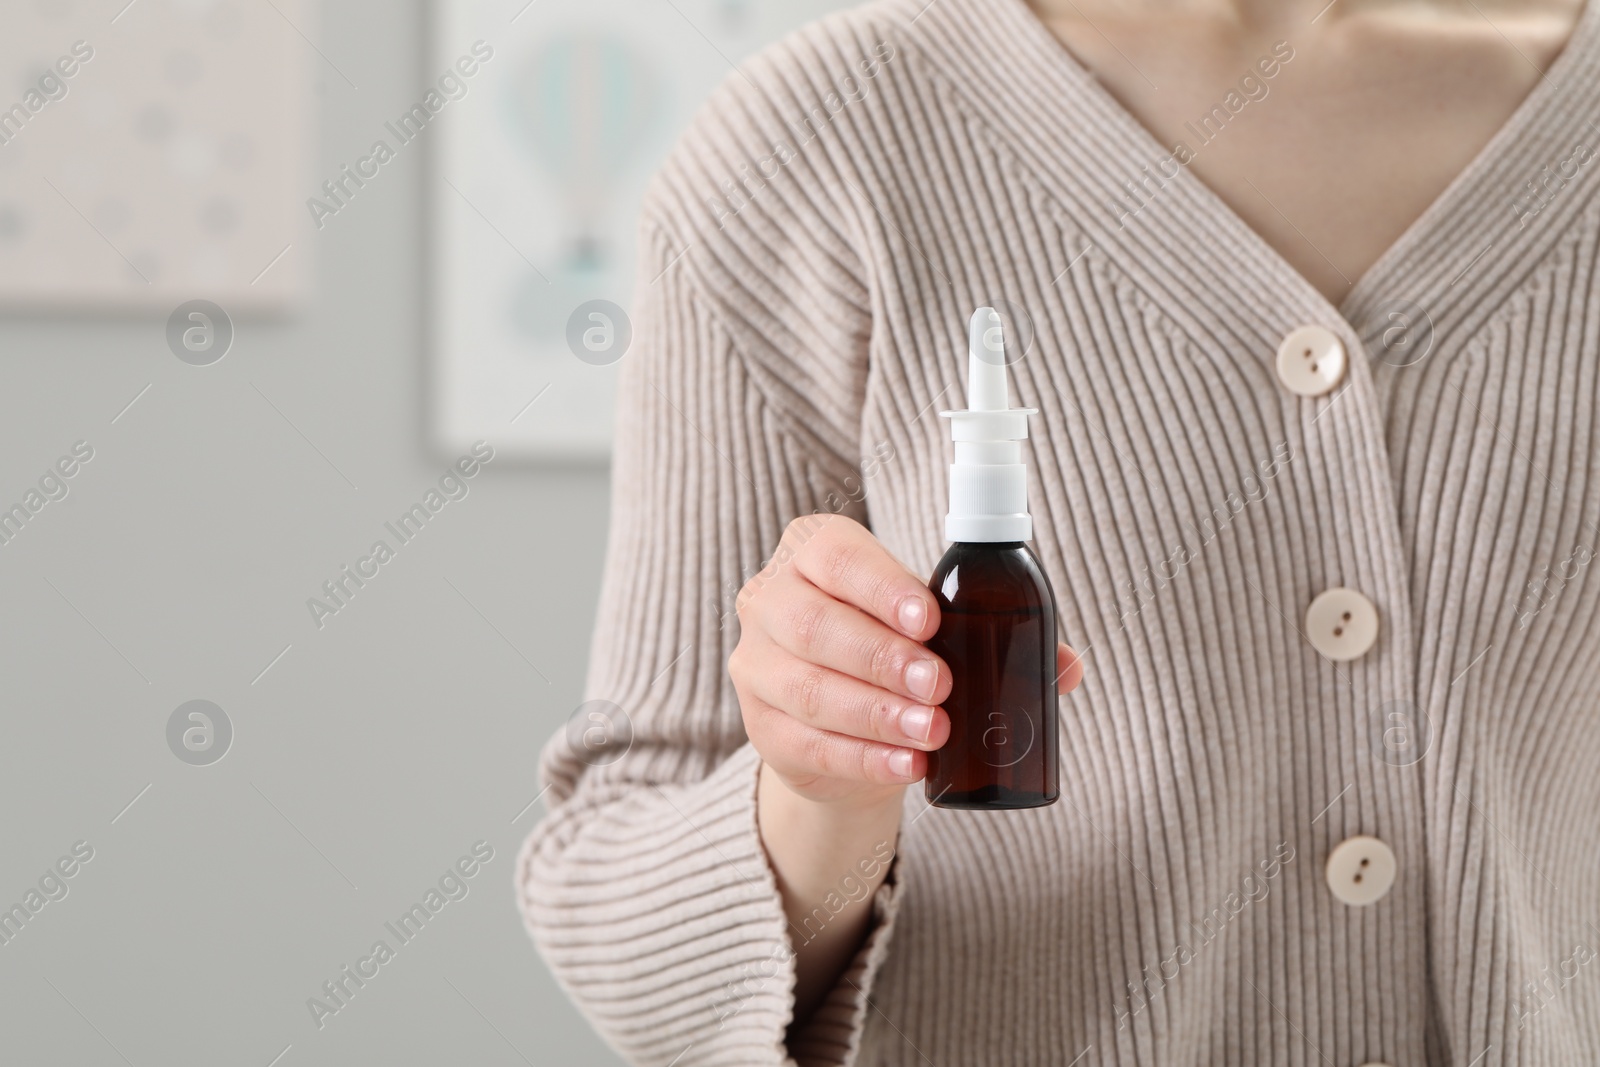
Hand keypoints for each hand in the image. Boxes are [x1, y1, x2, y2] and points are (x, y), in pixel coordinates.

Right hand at [731, 514, 1083, 809]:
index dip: (881, 587)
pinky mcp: (762, 727)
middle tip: (941, 686)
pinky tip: (907, 765)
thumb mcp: (935, 628)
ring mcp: (756, 665)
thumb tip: (1070, 664)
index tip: (929, 619)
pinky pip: (808, 744)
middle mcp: (770, 599)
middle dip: (883, 657)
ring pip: (810, 688)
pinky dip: (864, 758)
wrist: (842, 719)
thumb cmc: (894, 649)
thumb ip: (996, 634)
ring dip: (877, 713)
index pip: (837, 556)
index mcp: (811, 550)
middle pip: (815, 625)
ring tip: (933, 731)